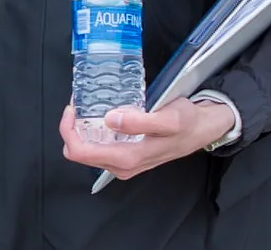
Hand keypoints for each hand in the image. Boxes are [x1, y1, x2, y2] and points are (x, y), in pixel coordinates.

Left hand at [58, 99, 234, 179]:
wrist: (203, 129)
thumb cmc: (187, 122)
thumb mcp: (168, 119)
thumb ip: (140, 121)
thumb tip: (110, 120)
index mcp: (128, 159)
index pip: (80, 152)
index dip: (68, 130)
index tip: (73, 108)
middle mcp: (122, 165)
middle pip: (78, 152)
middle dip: (72, 128)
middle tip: (79, 104)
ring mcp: (123, 162)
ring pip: (87, 150)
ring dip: (82, 129)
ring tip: (88, 107)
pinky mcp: (126, 155)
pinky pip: (98, 146)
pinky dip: (93, 130)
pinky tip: (100, 114)